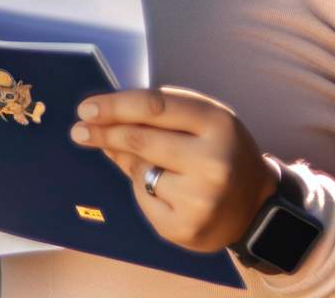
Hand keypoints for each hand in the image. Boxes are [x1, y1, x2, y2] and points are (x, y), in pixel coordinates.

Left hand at [69, 86, 278, 252]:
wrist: (255, 207)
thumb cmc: (217, 149)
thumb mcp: (199, 120)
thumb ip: (155, 113)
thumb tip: (100, 119)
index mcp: (217, 123)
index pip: (153, 106)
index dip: (114, 105)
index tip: (85, 108)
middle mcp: (213, 161)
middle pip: (139, 139)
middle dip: (103, 132)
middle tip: (79, 129)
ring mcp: (201, 199)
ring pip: (140, 170)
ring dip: (134, 162)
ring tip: (161, 166)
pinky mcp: (186, 228)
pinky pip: (144, 199)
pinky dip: (146, 190)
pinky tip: (170, 191)